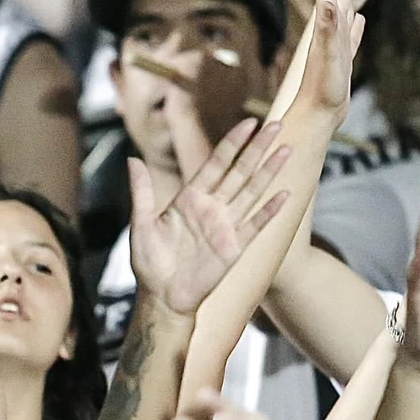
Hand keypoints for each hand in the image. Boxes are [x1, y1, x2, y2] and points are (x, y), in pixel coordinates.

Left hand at [128, 119, 291, 314]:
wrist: (162, 297)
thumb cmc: (149, 262)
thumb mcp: (142, 223)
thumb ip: (142, 191)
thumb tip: (132, 159)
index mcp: (190, 197)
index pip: (216, 163)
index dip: (233, 142)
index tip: (249, 122)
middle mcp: (211, 207)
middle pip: (239, 171)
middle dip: (257, 148)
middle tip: (276, 125)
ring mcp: (225, 226)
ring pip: (251, 192)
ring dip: (269, 171)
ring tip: (287, 150)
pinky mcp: (234, 248)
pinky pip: (255, 225)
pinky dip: (270, 211)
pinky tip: (285, 195)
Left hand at [294, 0, 364, 118]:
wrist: (317, 115)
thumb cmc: (322, 90)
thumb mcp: (327, 57)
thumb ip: (328, 30)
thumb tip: (327, 2)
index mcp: (328, 25)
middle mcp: (331, 29)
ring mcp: (337, 43)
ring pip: (343, 6)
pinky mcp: (342, 58)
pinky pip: (352, 34)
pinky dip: (356, 23)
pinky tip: (358, 18)